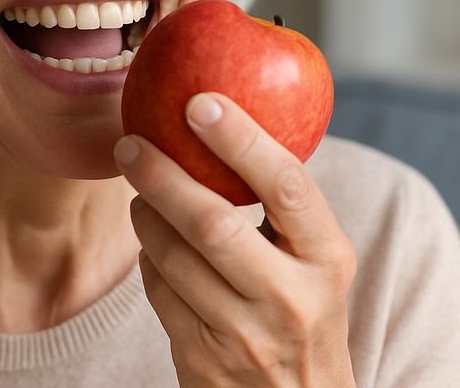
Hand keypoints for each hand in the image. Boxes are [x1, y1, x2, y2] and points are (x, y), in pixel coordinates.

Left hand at [114, 92, 356, 386]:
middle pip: (212, 224)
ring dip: (146, 216)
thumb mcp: (318, 262)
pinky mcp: (204, 358)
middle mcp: (292, 298)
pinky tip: (154, 245)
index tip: (200, 102)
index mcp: (328, 258)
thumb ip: (284, 205)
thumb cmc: (303, 311)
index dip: (241, 139)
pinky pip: (158, 291)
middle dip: (163, 176)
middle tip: (131, 144)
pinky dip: (148, 259)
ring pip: (172, 257)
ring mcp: (246, 333)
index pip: (287, 186)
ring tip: (141, 192)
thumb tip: (223, 114)